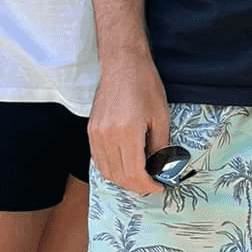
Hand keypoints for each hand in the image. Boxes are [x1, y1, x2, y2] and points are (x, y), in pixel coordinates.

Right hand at [87, 52, 171, 194]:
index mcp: (128, 131)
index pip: (134, 173)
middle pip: (119, 176)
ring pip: (106, 171)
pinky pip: (98, 159)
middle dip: (137, 186)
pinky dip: (111, 169)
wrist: (123, 65)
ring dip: (123, 180)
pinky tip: (124, 167)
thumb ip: (159, 146)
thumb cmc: (145, 86)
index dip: (147, 185)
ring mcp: (96, 133)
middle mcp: (108, 135)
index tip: (159, 186)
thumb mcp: (161, 116)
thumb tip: (159, 168)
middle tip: (151, 185)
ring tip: (139, 178)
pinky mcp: (91, 130)